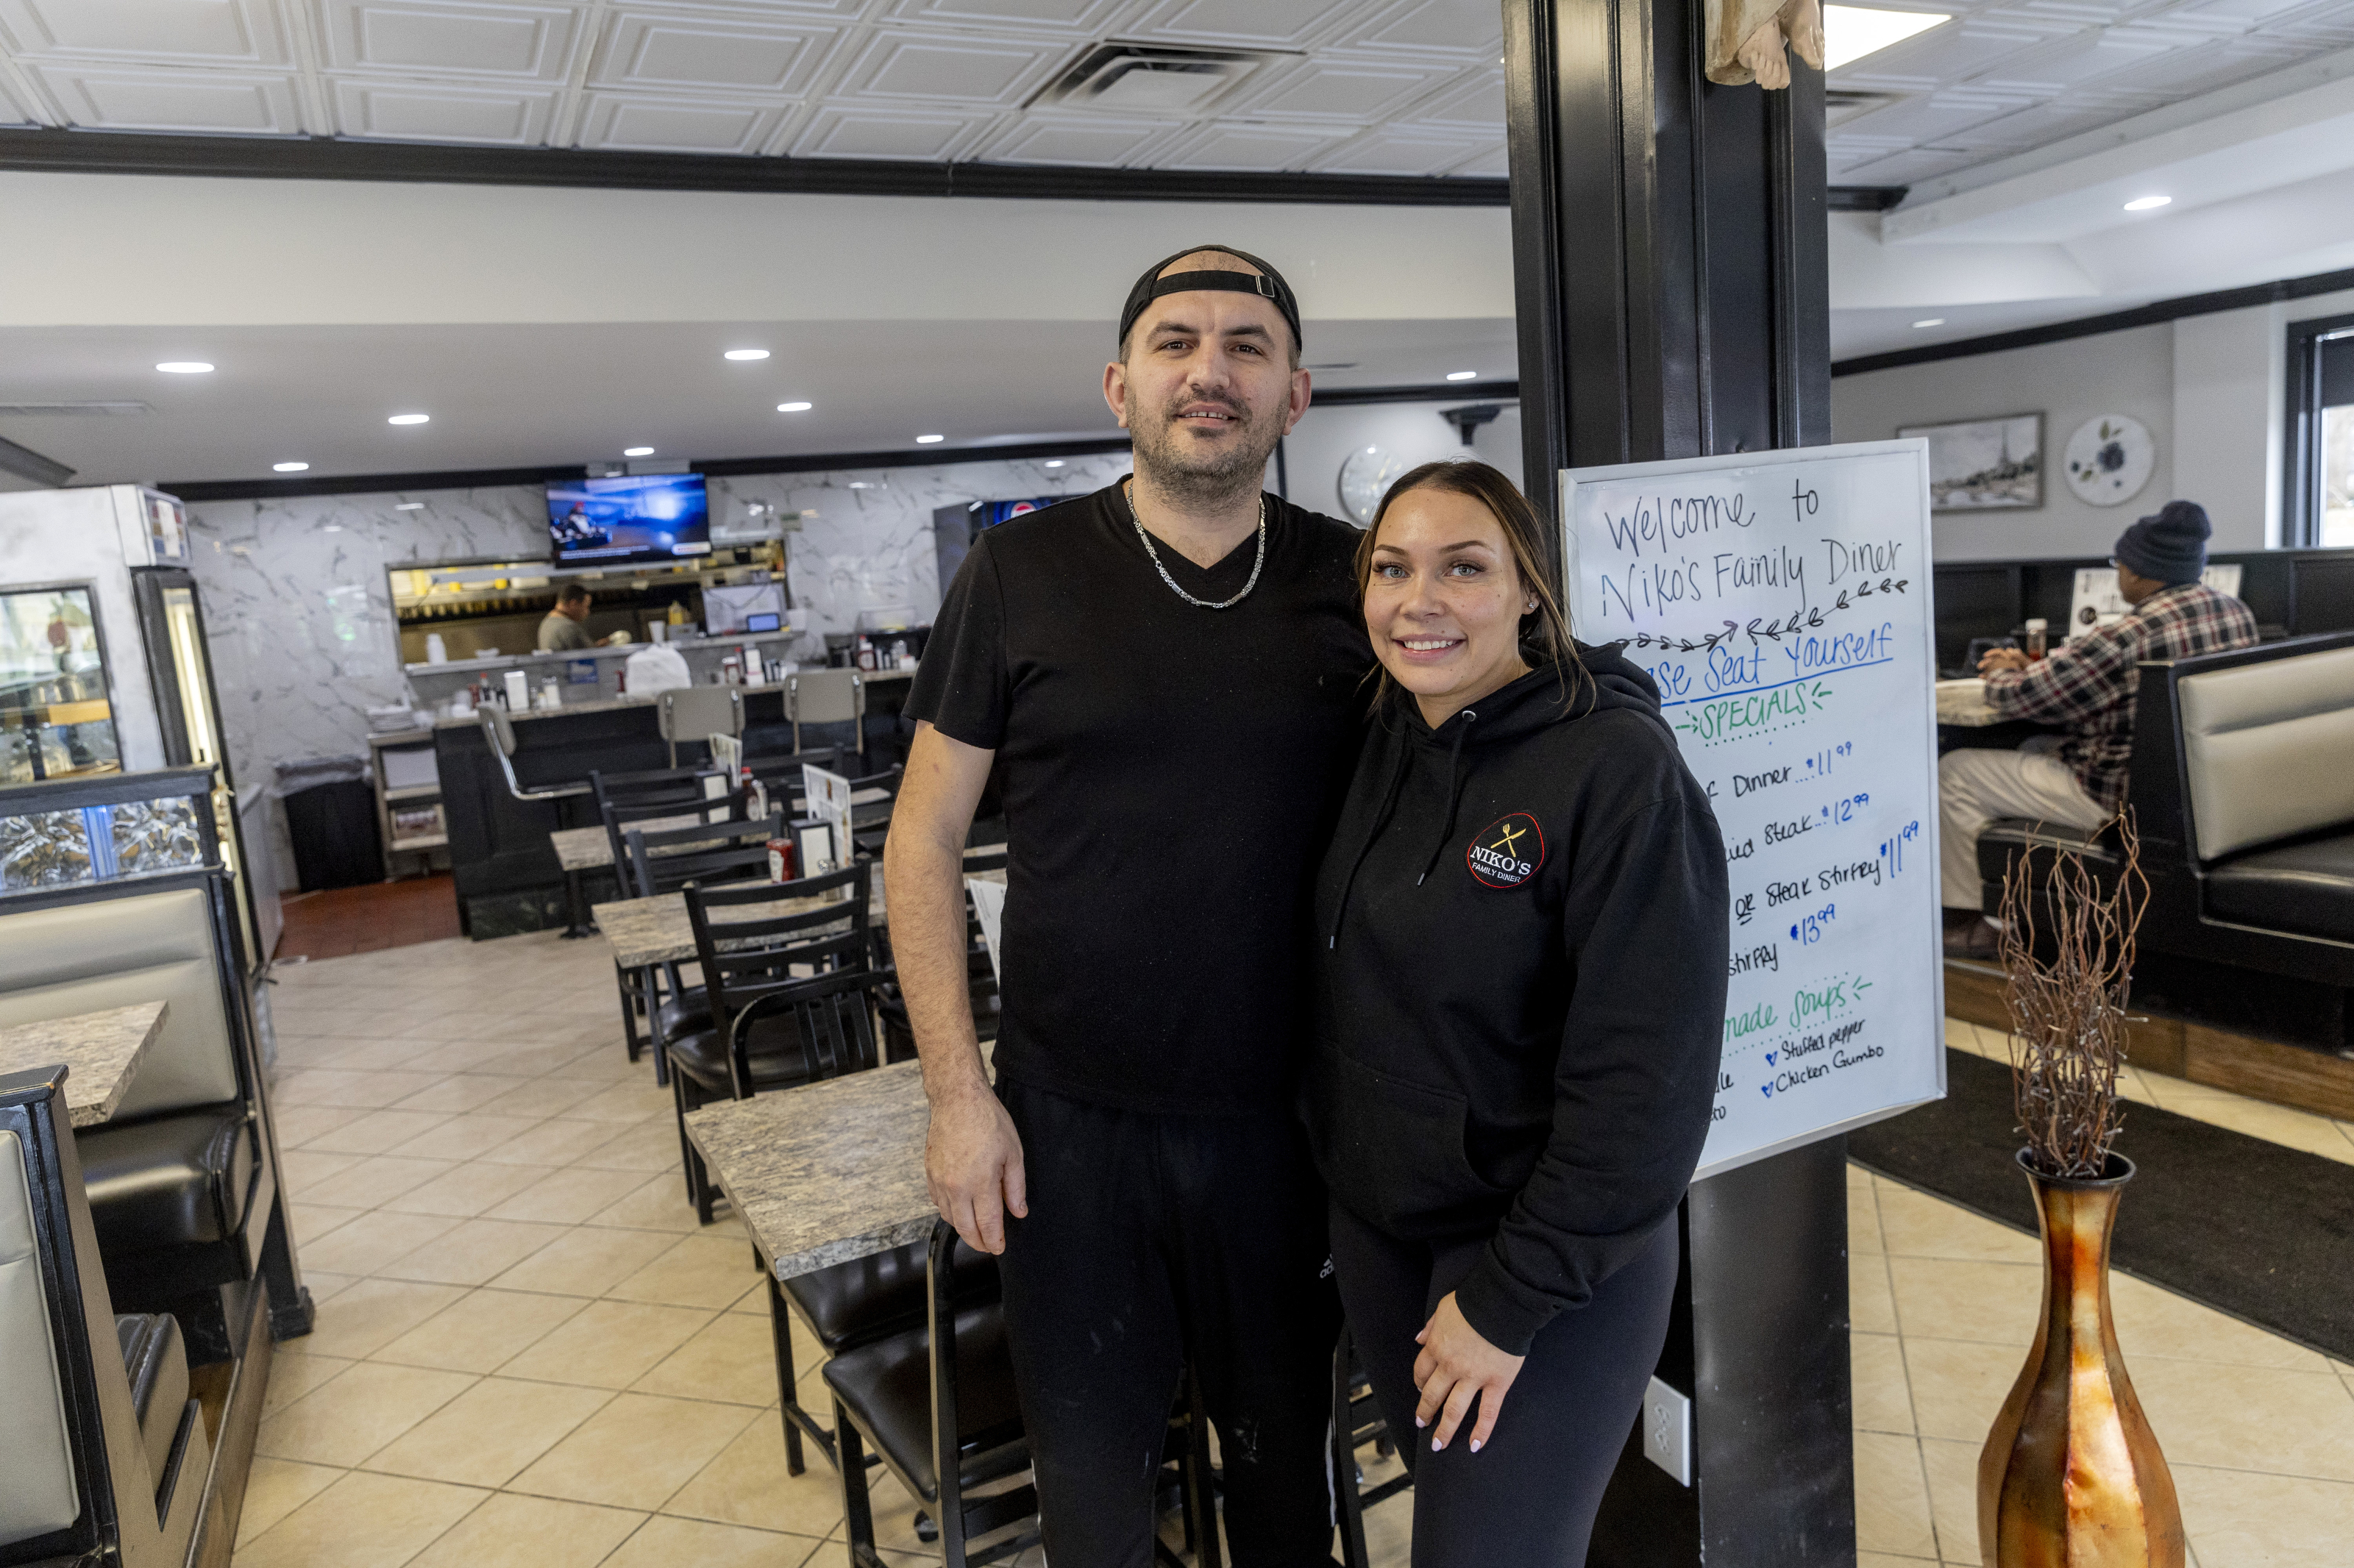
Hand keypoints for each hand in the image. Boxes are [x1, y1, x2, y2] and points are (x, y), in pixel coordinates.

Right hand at [924, 1081, 1026, 1254]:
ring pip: (949, 1217)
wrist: (957, 1099)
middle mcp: (956, 1186)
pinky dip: (948, 1211)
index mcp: (980, 1183)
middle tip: (988, 1245)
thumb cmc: (987, 1121)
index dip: (994, 1240)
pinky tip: (959, 1209)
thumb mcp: (1013, 1153)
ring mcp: (939, 1181)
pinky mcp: (929, 1173)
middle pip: (965, 1228)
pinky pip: (937, 1202)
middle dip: (978, 1242)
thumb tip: (1018, 1211)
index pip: (988, 1224)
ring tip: (976, 1230)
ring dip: (963, 1228)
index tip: (999, 1248)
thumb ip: (1015, 1187)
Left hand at [1412, 1292, 1524, 1453]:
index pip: (1421, 1371)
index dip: (1419, 1383)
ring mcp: (1473, 1378)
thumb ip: (1430, 1326)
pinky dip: (1481, 1431)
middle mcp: (1451, 1367)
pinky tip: (1475, 1446)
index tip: (1420, 1390)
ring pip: (1454, 1410)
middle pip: (1432, 1395)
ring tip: (1438, 1444)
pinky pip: (1488, 1412)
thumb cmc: (1474, 1301)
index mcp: (1437, 1347)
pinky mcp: (1496, 1384)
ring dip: (1444, 1429)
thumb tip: (1419, 1339)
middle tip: (1422, 1423)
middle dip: (1425, 1411)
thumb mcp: (1444, 1308)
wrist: (1502, 1302)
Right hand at [1978, 647, 2029, 675]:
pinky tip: (1983, 678)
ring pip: (1993, 669)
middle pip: (1994, 661)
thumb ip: (2019, 657)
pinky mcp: (2004, 680)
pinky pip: (1994, 677)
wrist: (2034, 687)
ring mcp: (2006, 672)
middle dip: (1986, 662)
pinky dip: (1989, 677)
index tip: (1986, 655)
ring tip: (1981, 675)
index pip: (2000, 653)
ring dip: (1986, 671)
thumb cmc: (2033, 676)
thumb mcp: (2028, 665)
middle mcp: (2008, 664)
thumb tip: (2009, 650)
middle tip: (1980, 666)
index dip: (1992, 653)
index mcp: (2013, 659)